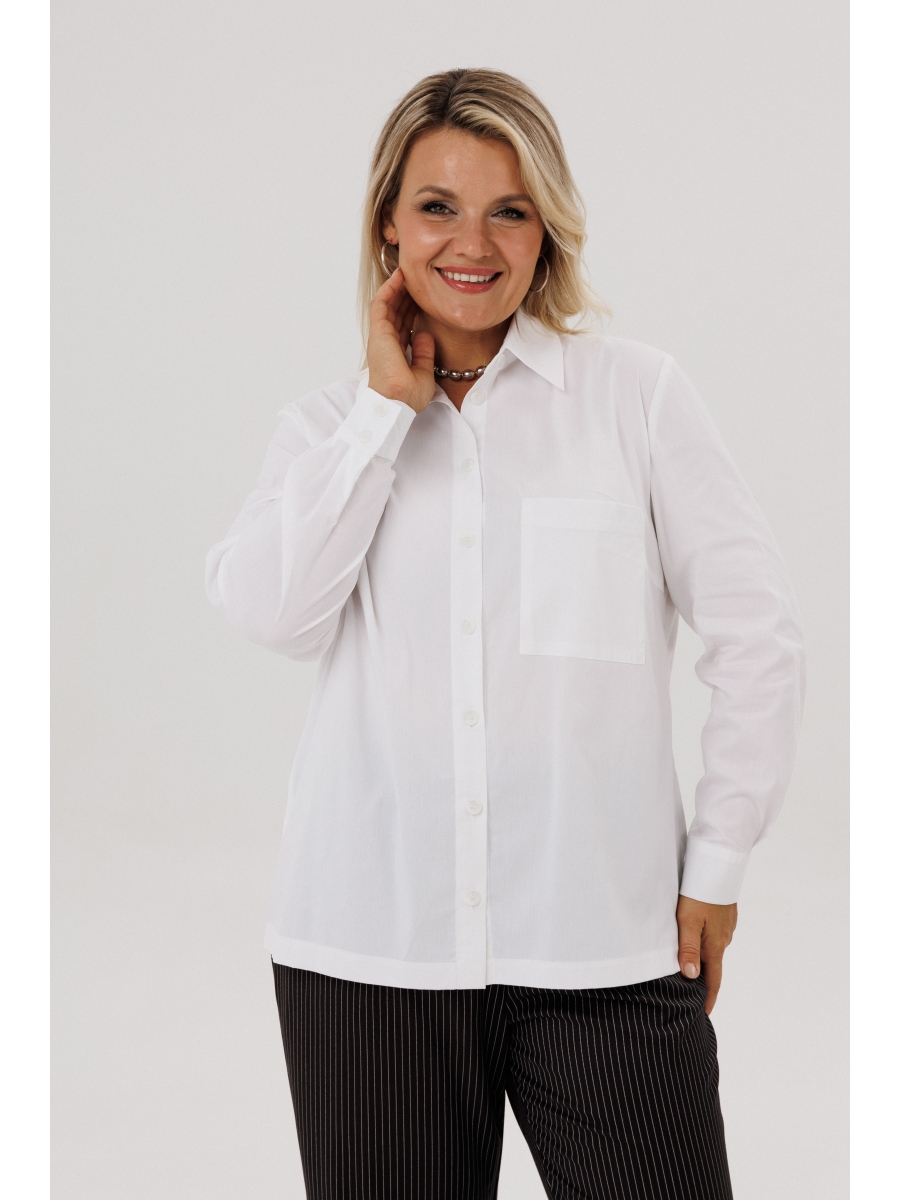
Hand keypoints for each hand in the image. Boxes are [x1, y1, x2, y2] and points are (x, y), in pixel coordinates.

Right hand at [366, 268, 435, 412]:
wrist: (397, 401)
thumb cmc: (408, 396)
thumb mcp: (424, 372)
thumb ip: (424, 353)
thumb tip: (425, 334)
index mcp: (397, 352)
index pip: (405, 324)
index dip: (413, 309)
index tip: (423, 296)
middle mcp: (387, 343)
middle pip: (397, 311)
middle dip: (406, 294)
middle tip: (418, 277)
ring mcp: (381, 336)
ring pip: (388, 304)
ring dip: (397, 287)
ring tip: (408, 271)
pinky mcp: (378, 332)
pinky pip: (381, 304)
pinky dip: (389, 289)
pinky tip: (399, 277)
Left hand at [676, 895, 737, 1014]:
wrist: (718, 866)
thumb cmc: (699, 893)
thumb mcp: (687, 922)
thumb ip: (688, 949)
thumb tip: (691, 977)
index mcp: (715, 946)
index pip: (713, 979)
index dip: (708, 998)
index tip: (704, 1014)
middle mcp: (724, 939)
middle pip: (713, 965)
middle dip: (704, 980)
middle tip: (693, 992)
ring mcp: (726, 926)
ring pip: (713, 948)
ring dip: (704, 958)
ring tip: (691, 965)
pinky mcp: (725, 914)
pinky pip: (715, 934)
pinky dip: (706, 941)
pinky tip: (697, 937)